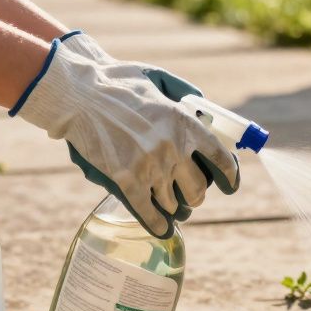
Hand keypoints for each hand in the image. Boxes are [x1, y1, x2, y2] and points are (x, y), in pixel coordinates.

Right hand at [12, 34, 239, 237]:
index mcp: (186, 123)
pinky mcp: (126, 180)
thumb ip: (183, 97)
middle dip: (195, 195)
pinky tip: (162, 229)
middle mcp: (174, 147)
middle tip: (189, 195)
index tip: (230, 184)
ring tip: (170, 206)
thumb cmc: (117, 82)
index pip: (220, 158)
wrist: (80, 93)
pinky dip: (158, 224)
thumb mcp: (159, 80)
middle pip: (198, 188)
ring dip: (173, 207)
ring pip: (174, 203)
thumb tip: (203, 113)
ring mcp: (150, 166)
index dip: (229, 175)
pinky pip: (149, 213)